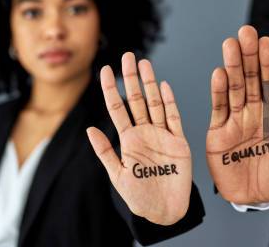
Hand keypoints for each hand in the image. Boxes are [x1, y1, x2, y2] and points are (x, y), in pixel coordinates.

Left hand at [87, 53, 191, 224]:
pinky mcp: (178, 141)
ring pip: (155, 103)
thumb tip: (90, 129)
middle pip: (137, 99)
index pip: (117, 109)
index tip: (104, 70)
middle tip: (128, 56)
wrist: (166, 211)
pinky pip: (174, 118)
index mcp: (128, 139)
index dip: (110, 89)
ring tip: (145, 64)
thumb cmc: (140, 197)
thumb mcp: (118, 176)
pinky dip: (170, 102)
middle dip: (131, 78)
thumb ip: (105, 152)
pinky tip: (164, 86)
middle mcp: (144, 132)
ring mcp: (162, 134)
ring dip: (150, 84)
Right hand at [206, 25, 268, 204]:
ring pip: (234, 88)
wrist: (254, 199)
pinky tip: (219, 74)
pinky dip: (219, 92)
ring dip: (232, 66)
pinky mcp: (219, 133)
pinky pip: (219, 109)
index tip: (267, 41)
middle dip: (249, 56)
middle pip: (251, 79)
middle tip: (246, 32)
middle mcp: (254, 113)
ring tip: (230, 45)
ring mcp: (236, 121)